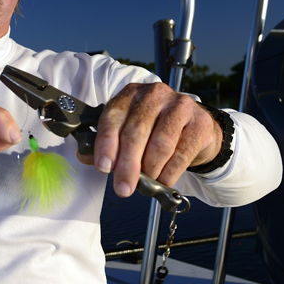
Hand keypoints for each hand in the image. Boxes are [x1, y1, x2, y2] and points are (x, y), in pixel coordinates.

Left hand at [78, 82, 222, 196]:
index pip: (113, 117)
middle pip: (136, 132)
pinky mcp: (200, 122)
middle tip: (123, 188)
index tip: (103, 167)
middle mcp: (155, 94)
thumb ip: (106, 144)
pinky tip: (164, 181)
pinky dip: (170, 173)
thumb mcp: (128, 133)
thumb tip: (84, 157)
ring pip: (160, 143)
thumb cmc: (155, 131)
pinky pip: (181, 154)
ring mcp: (180, 105)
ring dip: (151, 170)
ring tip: (147, 183)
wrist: (195, 130)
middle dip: (127, 165)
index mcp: (131, 95)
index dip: (106, 144)